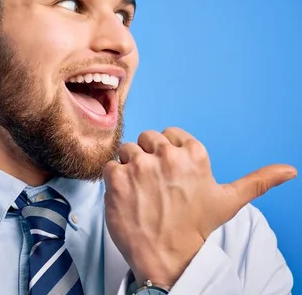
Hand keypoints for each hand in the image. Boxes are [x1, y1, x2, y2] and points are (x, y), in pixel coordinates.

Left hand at [103, 127, 296, 287]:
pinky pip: (109, 166)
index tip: (170, 174)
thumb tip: (290, 169)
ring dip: (130, 168)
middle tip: (155, 185)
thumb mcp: (230, 201)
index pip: (169, 134)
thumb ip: (258, 181)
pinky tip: (127, 197)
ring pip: (126, 151)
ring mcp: (140, 167)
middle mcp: (167, 156)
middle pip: (146, 139)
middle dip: (148, 158)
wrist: (168, 258)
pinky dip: (114, 180)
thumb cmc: (197, 228)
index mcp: (194, 154)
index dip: (166, 153)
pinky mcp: (117, 179)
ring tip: (142, 192)